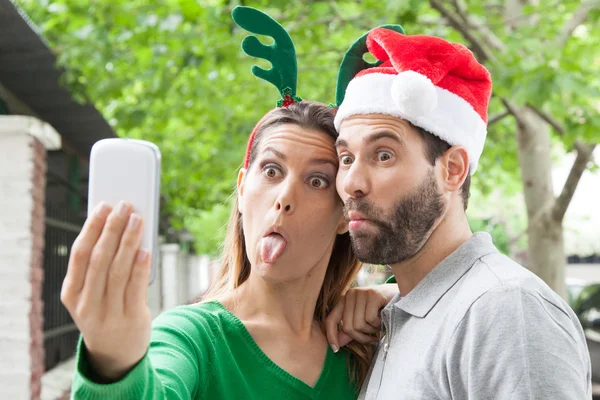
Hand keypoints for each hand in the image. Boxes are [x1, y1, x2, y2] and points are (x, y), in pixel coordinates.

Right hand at [61, 201, 151, 380]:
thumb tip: (117, 227)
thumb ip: (100, 266)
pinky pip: (135, 287)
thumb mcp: (92, 294)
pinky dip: (140, 266)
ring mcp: (108, 314)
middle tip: (125, 206)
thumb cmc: (106, 311)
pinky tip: (145, 249)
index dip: (92, 228)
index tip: (104, 206)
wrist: (117, 354)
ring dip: (129, 241)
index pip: (80, 255)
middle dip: (113, 228)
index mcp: (71, 294)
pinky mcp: (131, 319)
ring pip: (118, 270)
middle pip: (100, 259)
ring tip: (137, 220)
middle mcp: (86, 305)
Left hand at [324, 284, 397, 351]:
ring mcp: (361, 293)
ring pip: (359, 324)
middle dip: (361, 336)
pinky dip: (378, 323)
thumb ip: (349, 330)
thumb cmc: (381, 310)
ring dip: (372, 330)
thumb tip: (336, 344)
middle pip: (348, 327)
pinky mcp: (372, 294)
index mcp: (344, 300)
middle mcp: (350, 294)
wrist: (401, 296)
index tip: (335, 349)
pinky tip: (384, 318)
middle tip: (372, 336)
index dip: (331, 335)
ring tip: (379, 324)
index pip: (331, 320)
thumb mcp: (363, 320)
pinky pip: (370, 319)